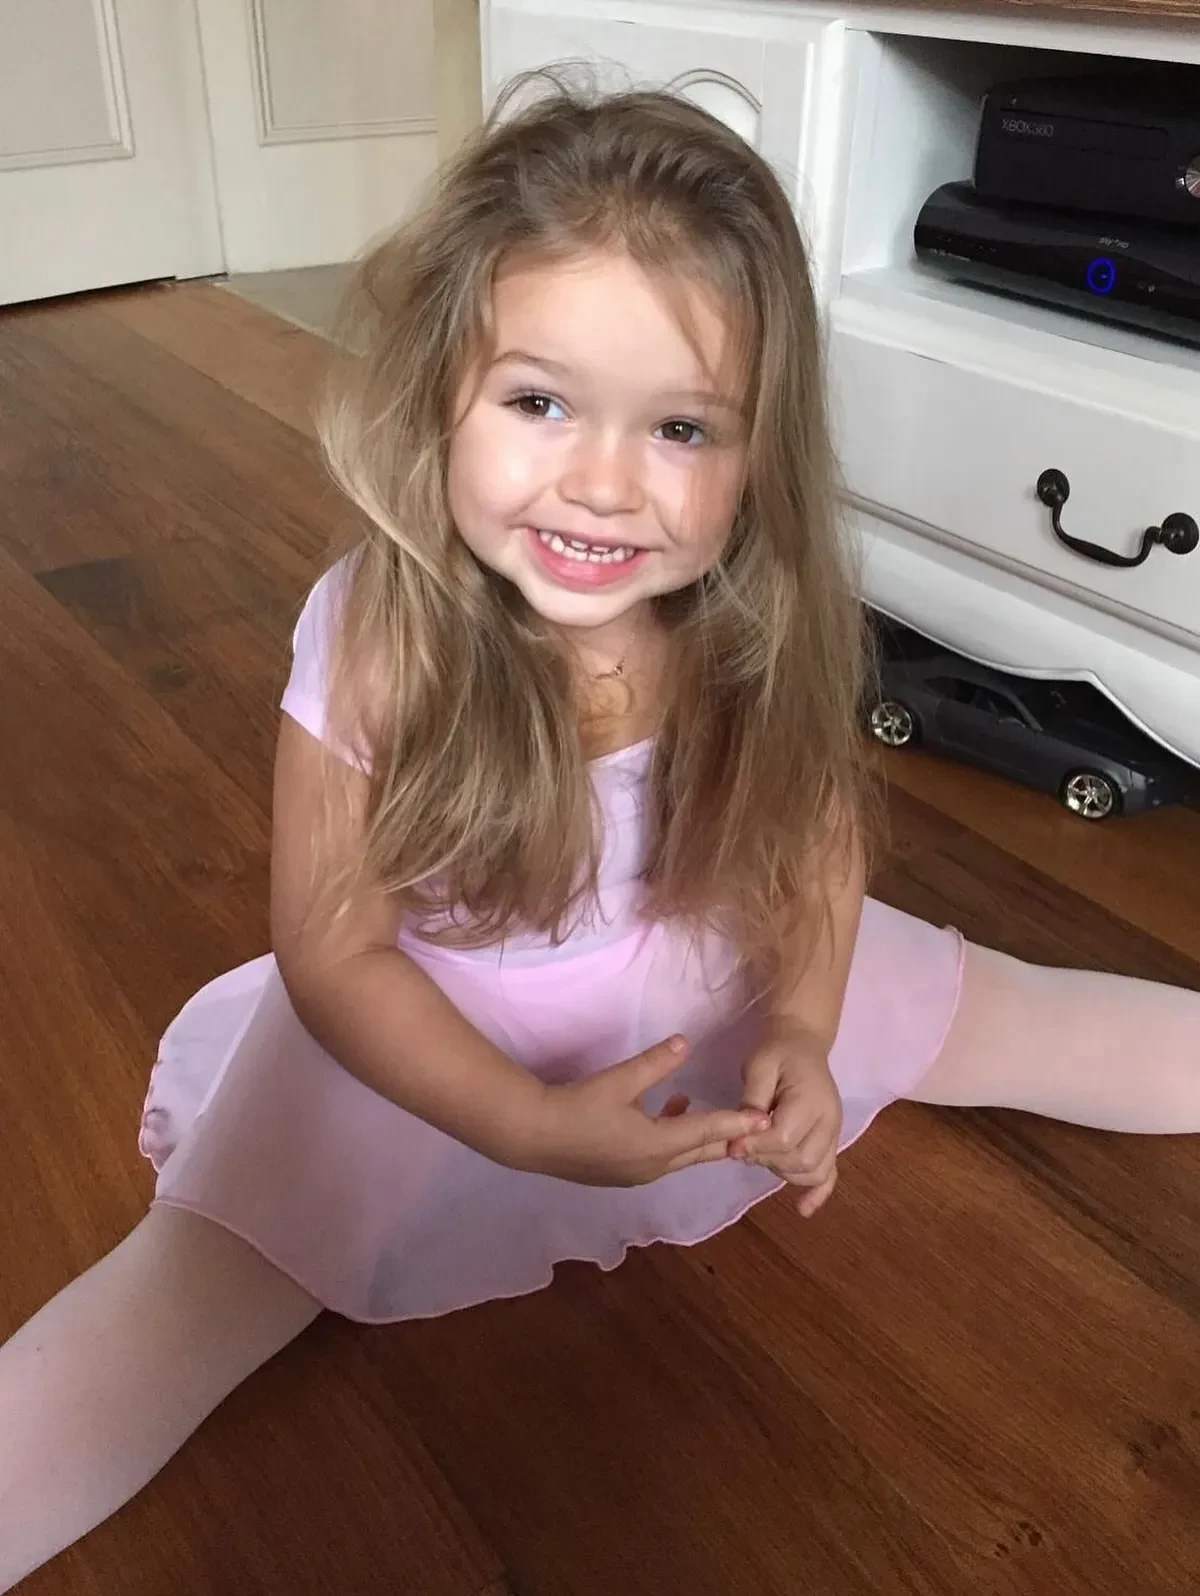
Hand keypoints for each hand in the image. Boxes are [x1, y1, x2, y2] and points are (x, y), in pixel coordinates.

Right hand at [527, 1036, 770, 1187]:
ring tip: (719, 1118)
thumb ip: (655, 1063)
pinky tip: (670, 1114)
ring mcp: (638, 1174)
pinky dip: (677, 1140)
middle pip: (701, 1152)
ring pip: (682, 1157)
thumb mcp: (619, 1080)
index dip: (737, 1123)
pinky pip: (663, 1158)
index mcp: (658, 1145)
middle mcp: (654, 1166)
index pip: (708, 1132)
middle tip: (757, 1128)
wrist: (534, 1136)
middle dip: (729, 1139)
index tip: (764, 1118)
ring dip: (701, 1139)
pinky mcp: (623, 1172)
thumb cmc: (578, 1106)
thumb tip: (686, 1042)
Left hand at [730, 1018, 842, 1217]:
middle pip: (800, 1160)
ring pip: (814, 1171)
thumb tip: (741, 1136)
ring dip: (783, 1172)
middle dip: (767, 1159)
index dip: (756, 1145)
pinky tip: (802, 1209)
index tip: (732, 1144)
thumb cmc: (777, 1052)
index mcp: (810, 1100)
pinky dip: (817, 1193)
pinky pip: (830, 1174)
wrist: (802, 1044)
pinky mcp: (831, 1141)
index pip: (784, 1138)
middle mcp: (829, 1121)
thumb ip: (752, 1100)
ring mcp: (834, 1133)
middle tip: (743, 1147)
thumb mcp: (758, 1066)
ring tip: (761, 1155)